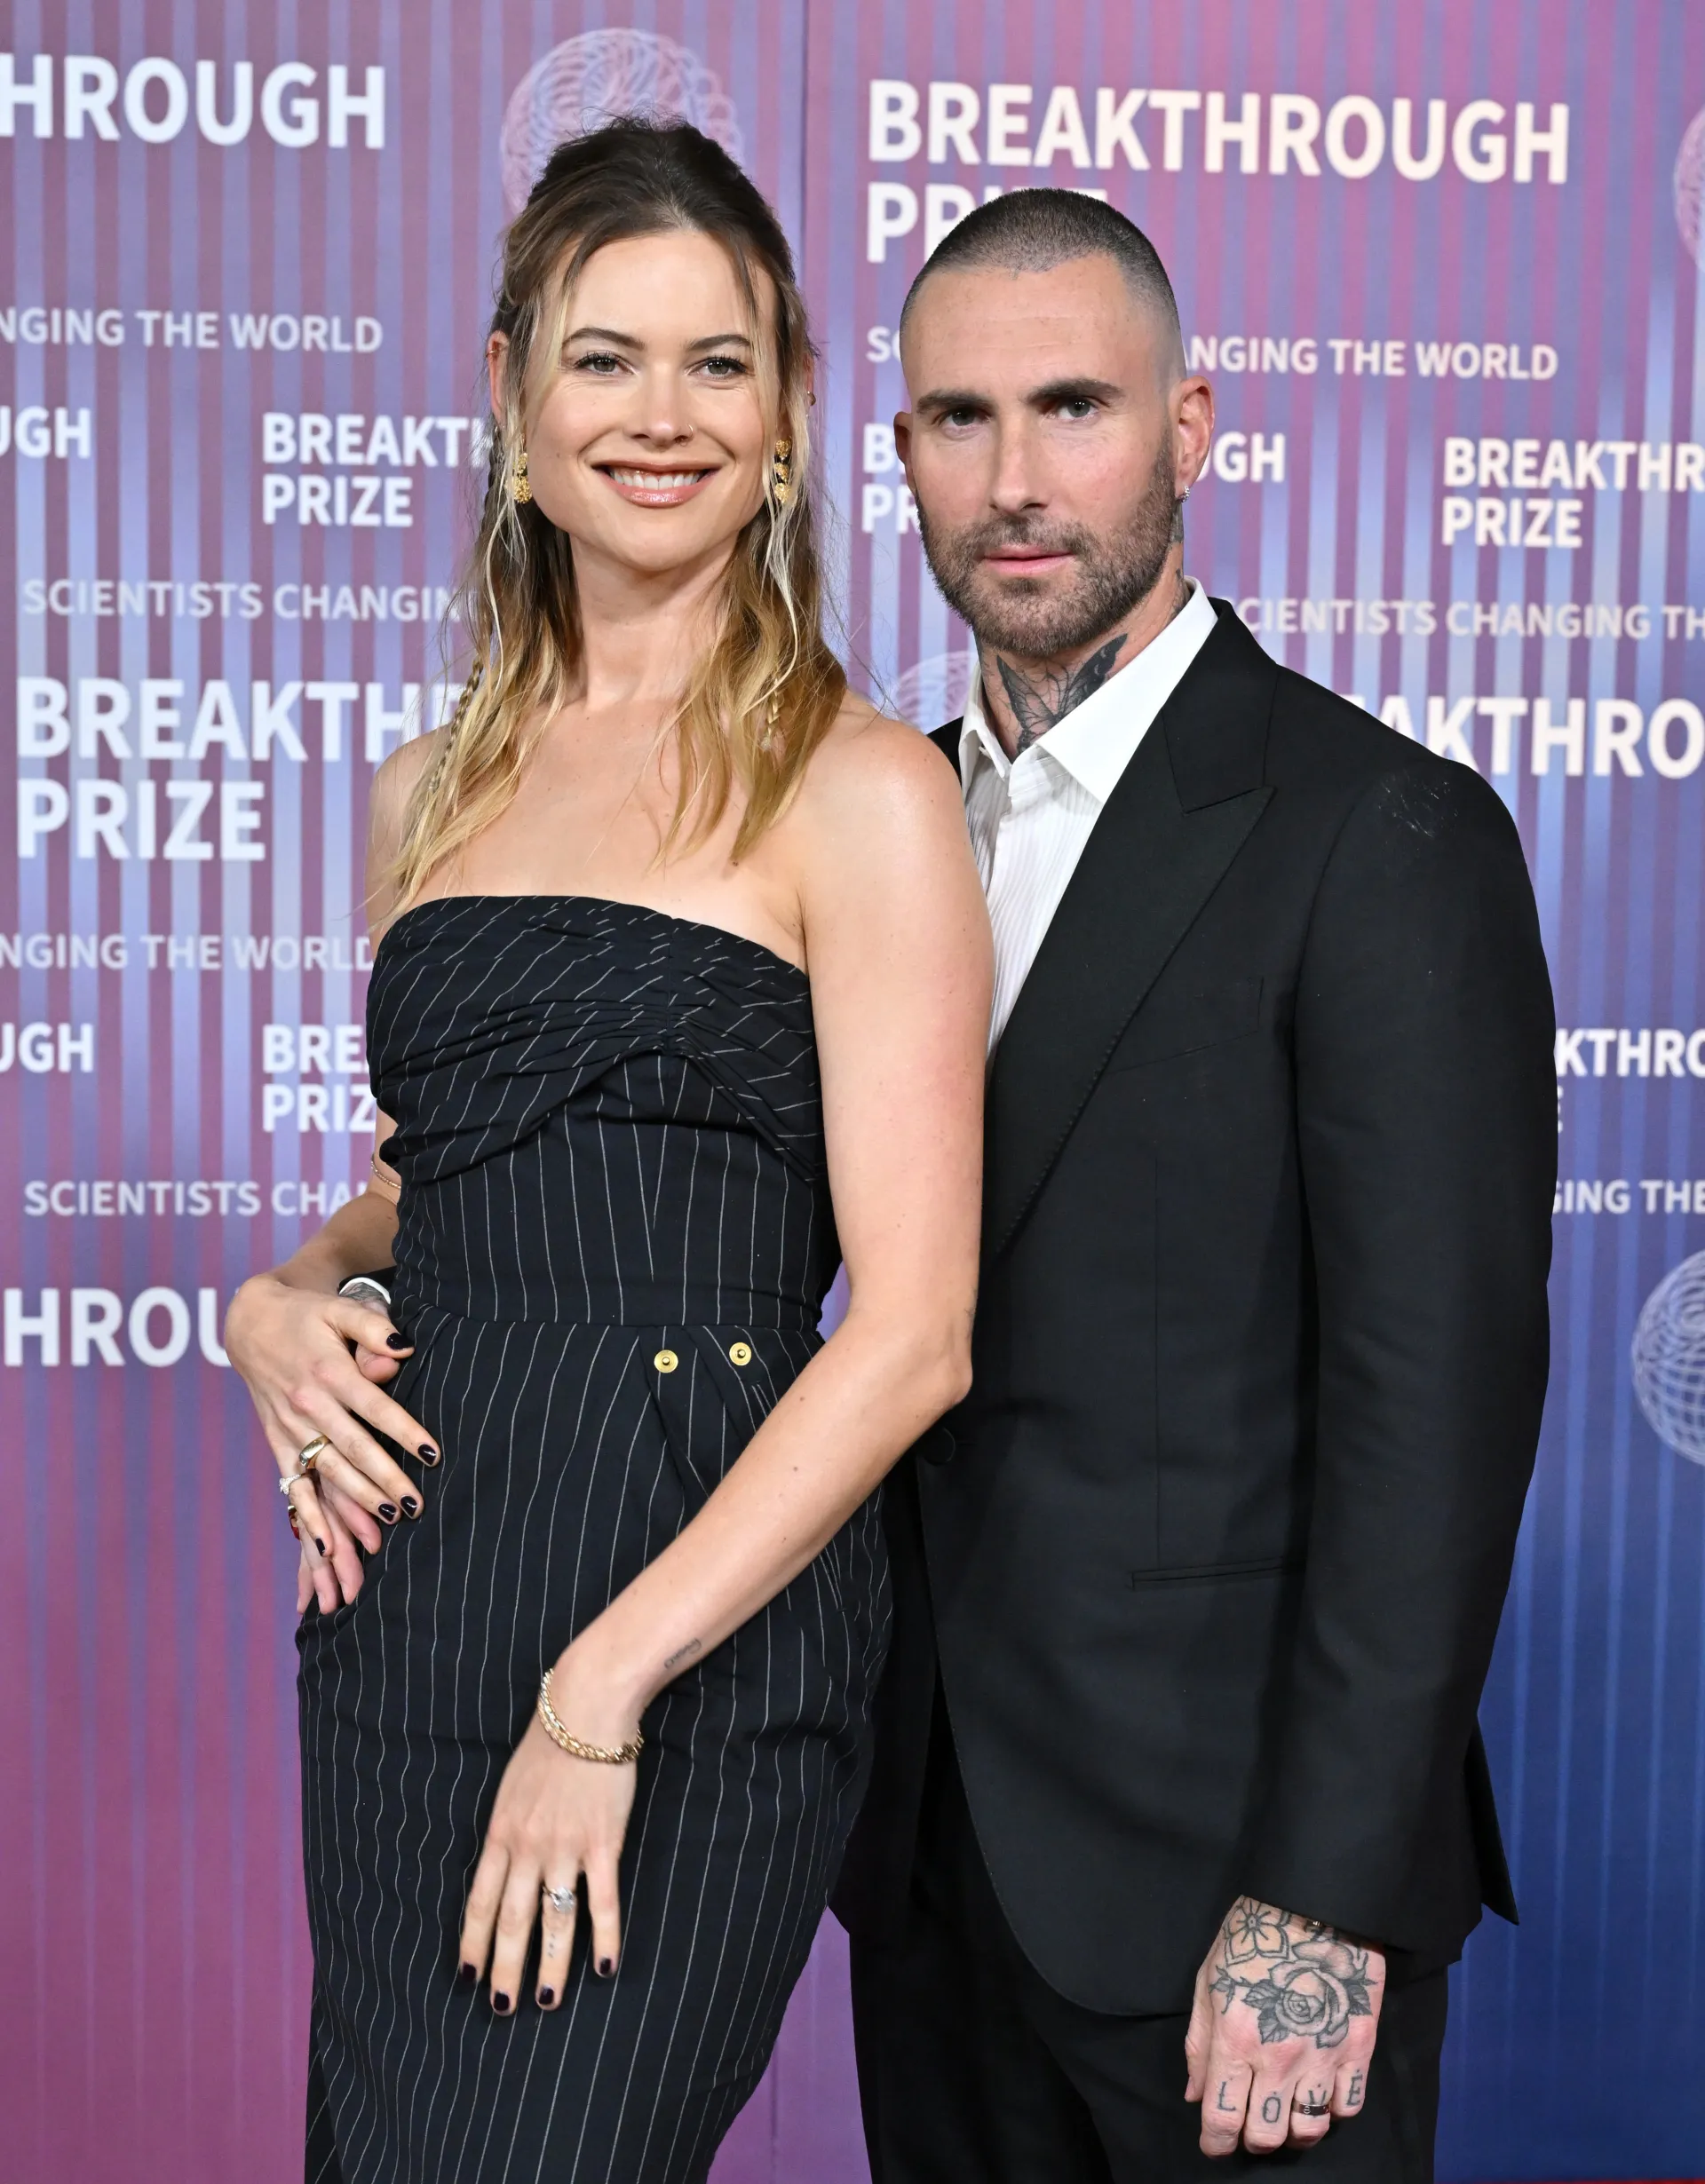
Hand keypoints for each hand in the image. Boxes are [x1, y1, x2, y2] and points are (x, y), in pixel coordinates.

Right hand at [224, 1273, 435, 1610]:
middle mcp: (308, 1404)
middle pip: (353, 1447)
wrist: (252, 1323)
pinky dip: (310, 1516)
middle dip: (385, 1478)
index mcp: (328, 1371)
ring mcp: (290, 1427)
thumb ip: (373, 1328)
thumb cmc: (307, 1315)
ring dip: (355, 1502)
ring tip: (386, 1525)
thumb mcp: (340, 1309)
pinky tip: (327, 1546)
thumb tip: (405, 1348)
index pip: (373, 1408)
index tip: (432, 1454)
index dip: (403, 1431)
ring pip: (327, 1470)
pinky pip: (295, 1483)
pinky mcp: (278, 1441)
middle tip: (416, 1505)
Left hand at [457, 1655, 641, 2014]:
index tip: (467, 1976)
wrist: (587, 1707)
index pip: (480, 1900)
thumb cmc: (551, 1738)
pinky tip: (606, 1967)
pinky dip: (604, 1938)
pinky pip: (602, 1901)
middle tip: (501, 2008)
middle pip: (512, 1921)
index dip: (472, 1941)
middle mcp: (528, 1847)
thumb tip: (505, 1861)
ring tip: (546, 2001)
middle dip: (504, 1968)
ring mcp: (566, 1847)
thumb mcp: (513, 1783)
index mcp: (501, 1831)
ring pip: (555, 1920)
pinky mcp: (603, 1842)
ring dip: (550, 1965)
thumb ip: (509, 1824)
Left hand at [1184, 1896, 1383, 2157]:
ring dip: (1293, 2130)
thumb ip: (1199, 2043)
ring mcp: (1322, 2057)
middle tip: (1250, 2123)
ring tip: (1286, 2111)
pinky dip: (1333, 2110)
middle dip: (1253, 2139)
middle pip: (1266, 2136)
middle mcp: (1278, 2059)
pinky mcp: (1358, 2048)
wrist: (1313, 1903)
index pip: (1222, 2119)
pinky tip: (1321, 2092)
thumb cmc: (1251, 1937)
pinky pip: (1348, 2108)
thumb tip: (1195, 2095)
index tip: (1214, 2146)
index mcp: (1235, 2041)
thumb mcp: (1208, 1980)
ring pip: (1309, 2131)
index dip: (1215, 2144)